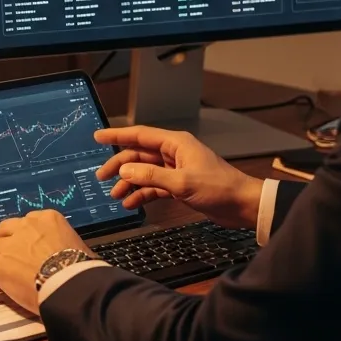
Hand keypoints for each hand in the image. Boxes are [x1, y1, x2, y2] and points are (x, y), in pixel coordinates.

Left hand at [0, 209, 93, 315]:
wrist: (72, 285)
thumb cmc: (82, 268)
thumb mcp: (76, 245)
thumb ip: (61, 243)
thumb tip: (62, 254)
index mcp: (47, 219)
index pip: (27, 222)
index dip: (25, 237)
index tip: (31, 250)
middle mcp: (25, 226)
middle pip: (5, 230)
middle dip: (7, 243)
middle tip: (15, 260)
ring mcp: (10, 246)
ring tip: (8, 276)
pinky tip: (1, 287)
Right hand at [94, 125, 263, 228]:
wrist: (243, 205)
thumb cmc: (219, 188)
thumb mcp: (182, 182)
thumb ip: (151, 176)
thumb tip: (124, 171)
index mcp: (175, 143)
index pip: (139, 135)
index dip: (117, 135)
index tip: (98, 137)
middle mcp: (173, 153)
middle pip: (138, 156)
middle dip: (119, 166)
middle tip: (101, 177)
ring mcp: (175, 169)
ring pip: (144, 172)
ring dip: (129, 183)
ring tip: (116, 195)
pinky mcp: (178, 185)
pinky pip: (153, 186)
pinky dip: (142, 194)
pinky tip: (132, 203)